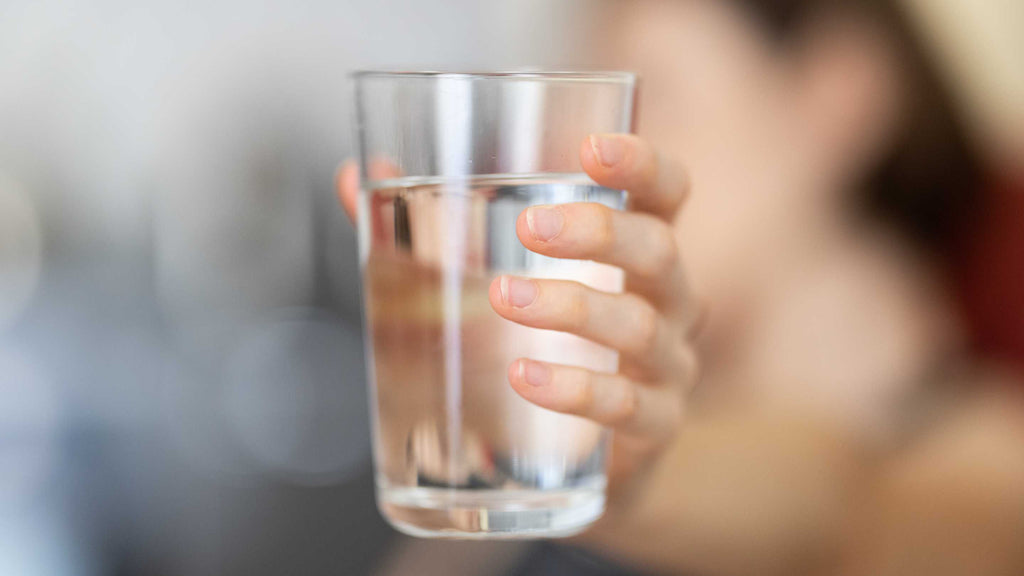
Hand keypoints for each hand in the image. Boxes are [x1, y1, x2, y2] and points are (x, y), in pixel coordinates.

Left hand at [336, 134, 700, 509]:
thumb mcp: (490, 279)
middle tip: (529, 228)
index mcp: (636, 251)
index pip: (667, 192)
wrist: (570, 459)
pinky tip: (525, 376)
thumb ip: (426, 228)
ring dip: (570, 306)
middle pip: (658, 250)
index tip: (589, 148)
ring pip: (638, 325)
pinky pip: (626, 405)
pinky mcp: (653, 426)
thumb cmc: (537, 344)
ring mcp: (667, 365)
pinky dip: (574, 388)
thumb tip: (354, 177)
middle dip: (597, 231)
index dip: (642, 163)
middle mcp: (667, 300)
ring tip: (503, 298)